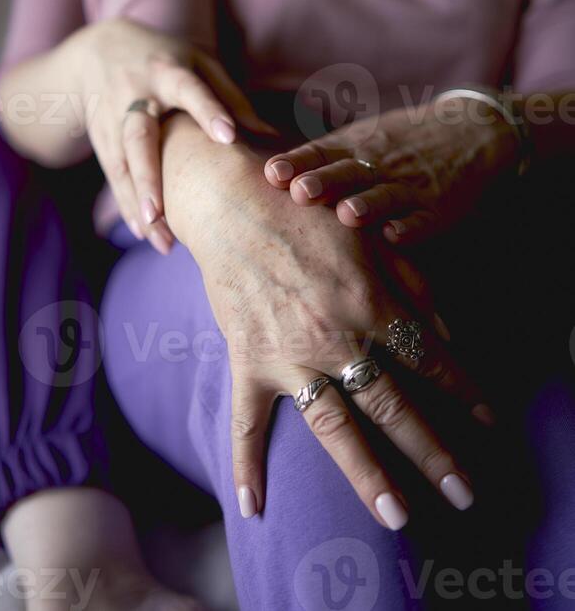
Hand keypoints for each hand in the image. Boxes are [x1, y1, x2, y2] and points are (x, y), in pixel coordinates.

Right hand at [71, 18, 273, 252]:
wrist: (97, 50)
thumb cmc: (166, 58)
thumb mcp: (198, 62)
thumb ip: (230, 97)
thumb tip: (272, 136)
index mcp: (167, 71)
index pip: (188, 90)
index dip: (207, 111)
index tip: (229, 137)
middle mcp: (135, 94)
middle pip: (138, 136)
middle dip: (149, 175)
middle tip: (161, 213)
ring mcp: (112, 119)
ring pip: (122, 164)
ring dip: (138, 202)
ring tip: (160, 239)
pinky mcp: (101, 139)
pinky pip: (113, 176)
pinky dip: (127, 205)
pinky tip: (144, 233)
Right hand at [163, 118, 493, 529]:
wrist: (233, 203)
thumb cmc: (306, 213)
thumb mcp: (368, 237)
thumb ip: (412, 283)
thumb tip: (446, 333)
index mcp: (370, 303)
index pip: (427, 357)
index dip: (462, 389)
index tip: (486, 419)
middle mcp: (336, 337)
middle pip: (393, 404)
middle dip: (433, 451)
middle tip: (463, 493)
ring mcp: (289, 356)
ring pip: (335, 427)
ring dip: (368, 475)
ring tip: (397, 518)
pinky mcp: (248, 361)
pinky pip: (246, 421)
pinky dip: (247, 464)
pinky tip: (255, 507)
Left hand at [264, 100, 518, 245]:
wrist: (473, 132)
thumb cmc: (400, 141)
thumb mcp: (361, 138)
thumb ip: (318, 156)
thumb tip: (262, 172)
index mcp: (355, 148)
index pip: (320, 154)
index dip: (297, 163)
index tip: (272, 173)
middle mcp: (378, 165)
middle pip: (347, 173)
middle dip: (324, 182)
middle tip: (300, 190)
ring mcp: (409, 186)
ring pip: (384, 195)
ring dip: (366, 205)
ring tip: (347, 215)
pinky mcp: (438, 208)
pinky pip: (423, 219)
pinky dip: (410, 228)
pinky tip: (395, 236)